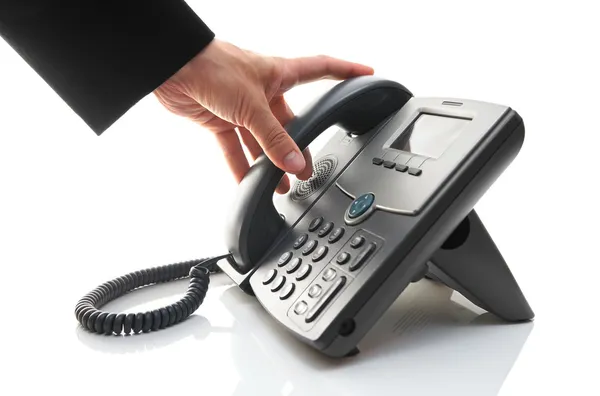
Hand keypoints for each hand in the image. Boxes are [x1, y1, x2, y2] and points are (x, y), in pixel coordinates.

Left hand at [154, 39, 373, 192]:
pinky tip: (248, 184)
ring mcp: (241, 107)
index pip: (323, 69)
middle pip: (289, 122)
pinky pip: (235, 149)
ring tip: (280, 186)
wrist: (170, 67)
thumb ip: (274, 138)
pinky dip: (241, 167)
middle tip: (306, 170)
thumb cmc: (212, 66)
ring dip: (270, 163)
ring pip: (262, 140)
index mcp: (279, 74)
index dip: (346, 71)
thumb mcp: (251, 105)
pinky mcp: (220, 121)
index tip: (366, 74)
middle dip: (298, 146)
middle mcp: (263, 91)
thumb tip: (295, 163)